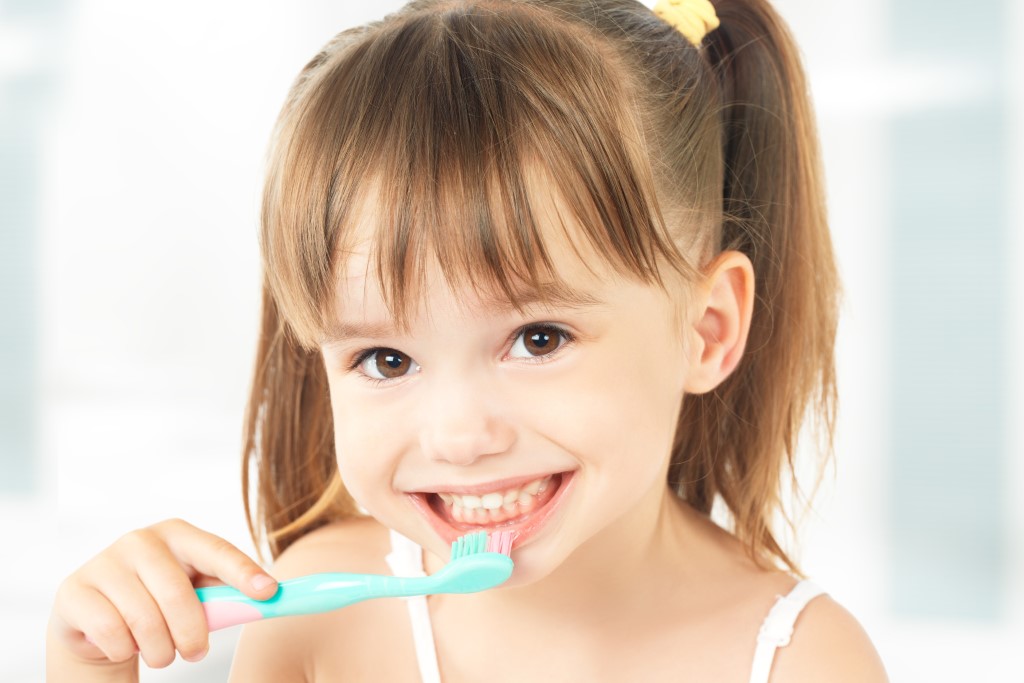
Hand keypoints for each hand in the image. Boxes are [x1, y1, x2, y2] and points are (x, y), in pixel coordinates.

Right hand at [47, 518, 277, 671]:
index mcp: (178, 534)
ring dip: (160, 650)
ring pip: (145, 620)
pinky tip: (125, 645)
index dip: (243, 573)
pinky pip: (112, 633)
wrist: (96, 620)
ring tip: (161, 652)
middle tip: (196, 653)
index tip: (269, 593)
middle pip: (178, 594)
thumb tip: (273, 597)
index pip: (216, 550)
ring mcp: (104, 562)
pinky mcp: (74, 590)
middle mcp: (140, 540)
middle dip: (193, 634)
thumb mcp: (196, 593)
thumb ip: (228, 594)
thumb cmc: (158, 602)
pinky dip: (125, 651)